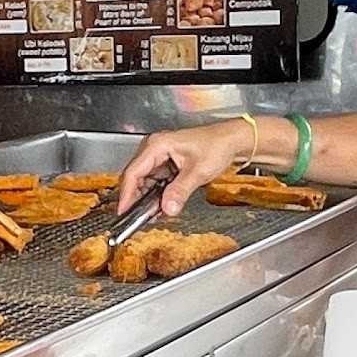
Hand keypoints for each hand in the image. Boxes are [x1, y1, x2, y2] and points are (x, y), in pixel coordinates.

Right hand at [117, 119, 249, 216]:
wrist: (232, 140)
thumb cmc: (217, 145)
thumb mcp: (198, 172)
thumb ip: (180, 191)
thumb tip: (167, 208)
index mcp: (157, 145)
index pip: (133, 172)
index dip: (127, 193)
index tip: (124, 209)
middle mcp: (154, 149)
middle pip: (135, 177)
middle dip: (136, 197)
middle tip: (137, 215)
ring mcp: (159, 156)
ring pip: (144, 180)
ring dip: (146, 197)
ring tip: (150, 212)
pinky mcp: (165, 163)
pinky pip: (154, 181)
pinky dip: (156, 193)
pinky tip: (160, 204)